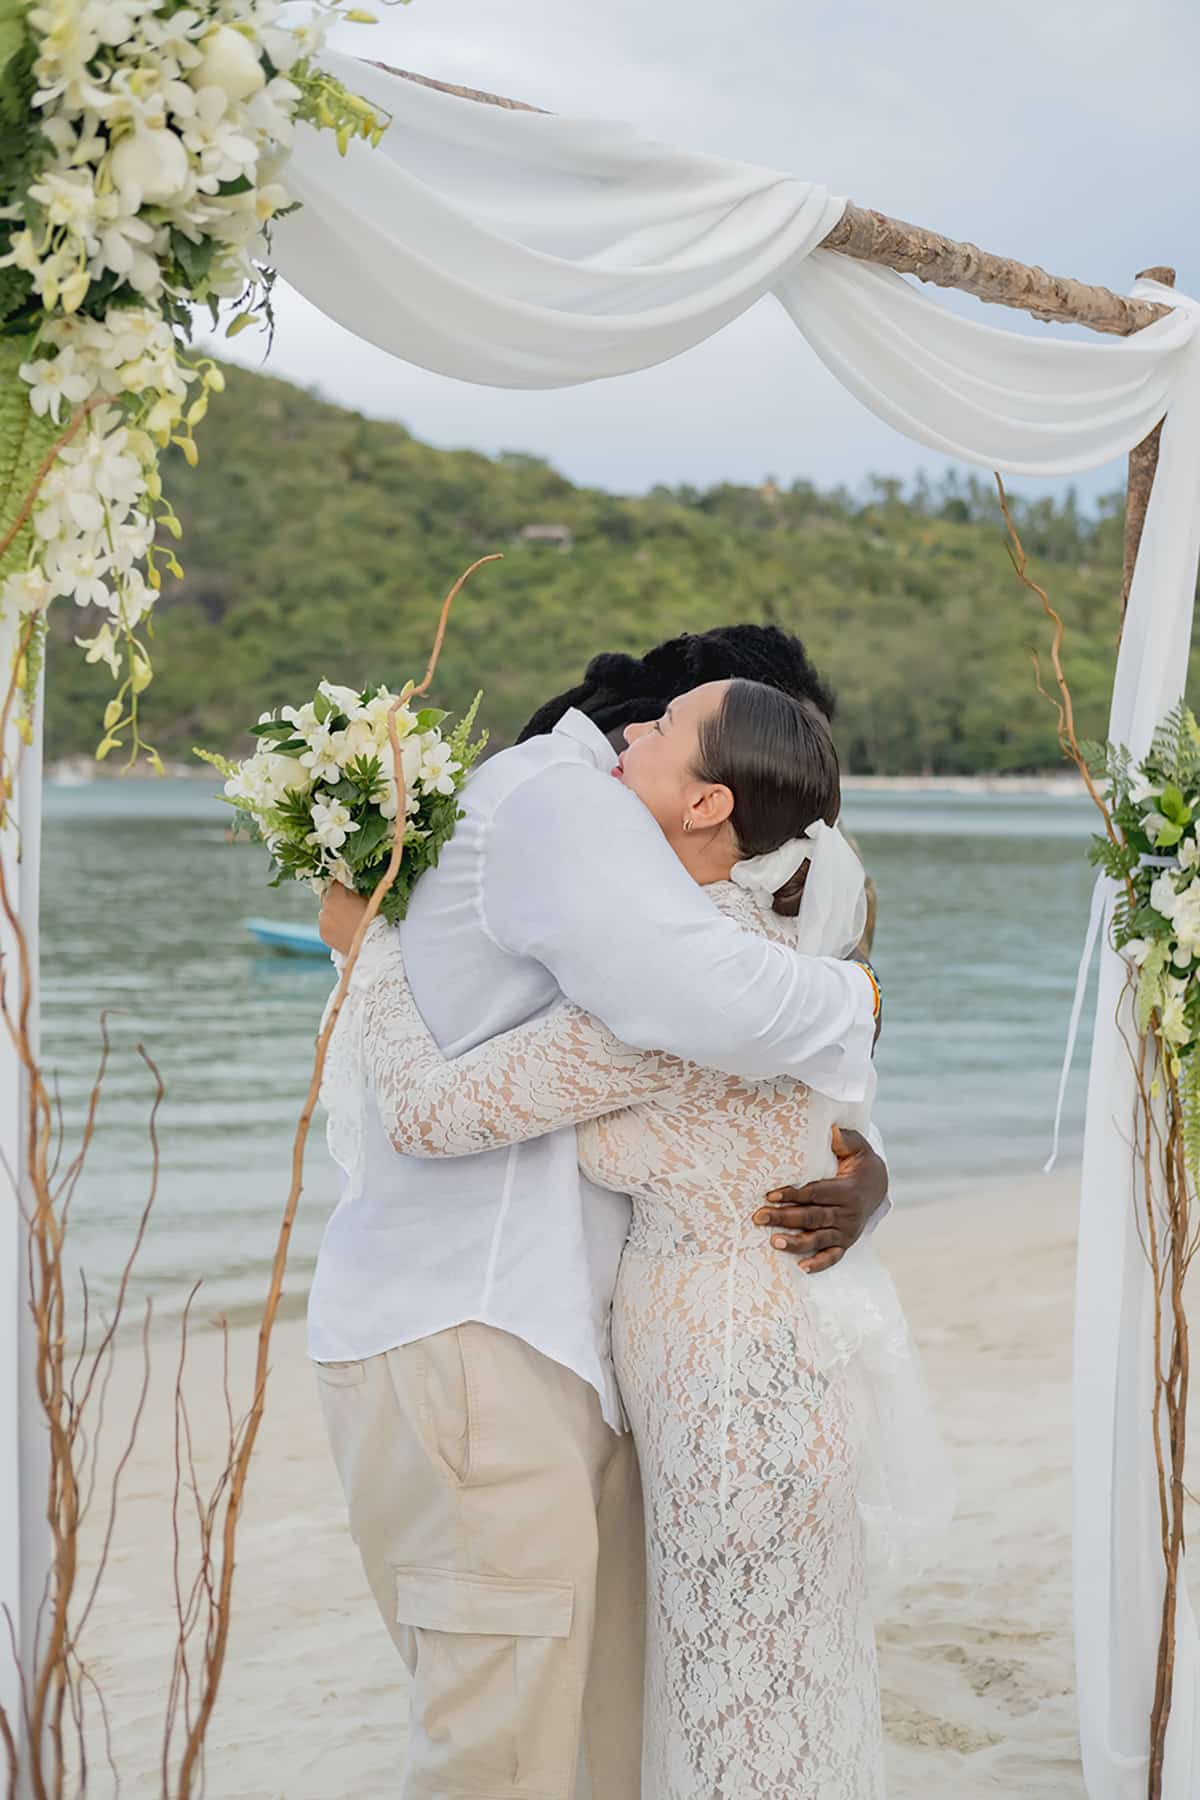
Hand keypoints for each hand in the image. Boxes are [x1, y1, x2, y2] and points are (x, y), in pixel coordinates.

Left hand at [318, 881, 369, 954]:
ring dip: (333, 914)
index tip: (348, 889)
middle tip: (348, 907)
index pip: (335, 883)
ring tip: (347, 922)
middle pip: (328, 898)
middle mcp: (326, 906)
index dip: (343, 886)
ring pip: (326, 913)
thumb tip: (352, 889)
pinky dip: (332, 927)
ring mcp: (323, 921)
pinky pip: (326, 926)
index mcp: (337, 895)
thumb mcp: (369, 900)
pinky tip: (344, 931)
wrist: (374, 946)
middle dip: (336, 900)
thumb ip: (356, 893)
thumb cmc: (376, 921)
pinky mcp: (323, 934)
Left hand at [753, 1126, 888, 1273]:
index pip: (816, 1193)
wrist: (878, 1186)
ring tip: (774, 1242)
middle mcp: (847, 1214)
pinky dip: (819, 1264)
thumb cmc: (859, 1164)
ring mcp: (846, 1231)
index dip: (793, 1194)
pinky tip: (801, 1268)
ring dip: (796, 1242)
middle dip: (784, 1217)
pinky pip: (832, 1257)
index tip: (770, 1194)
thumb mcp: (857, 1148)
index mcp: (847, 1190)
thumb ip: (845, 1139)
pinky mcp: (845, 1243)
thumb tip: (831, 1129)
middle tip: (759, 1216)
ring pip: (819, 1239)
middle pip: (812, 1217)